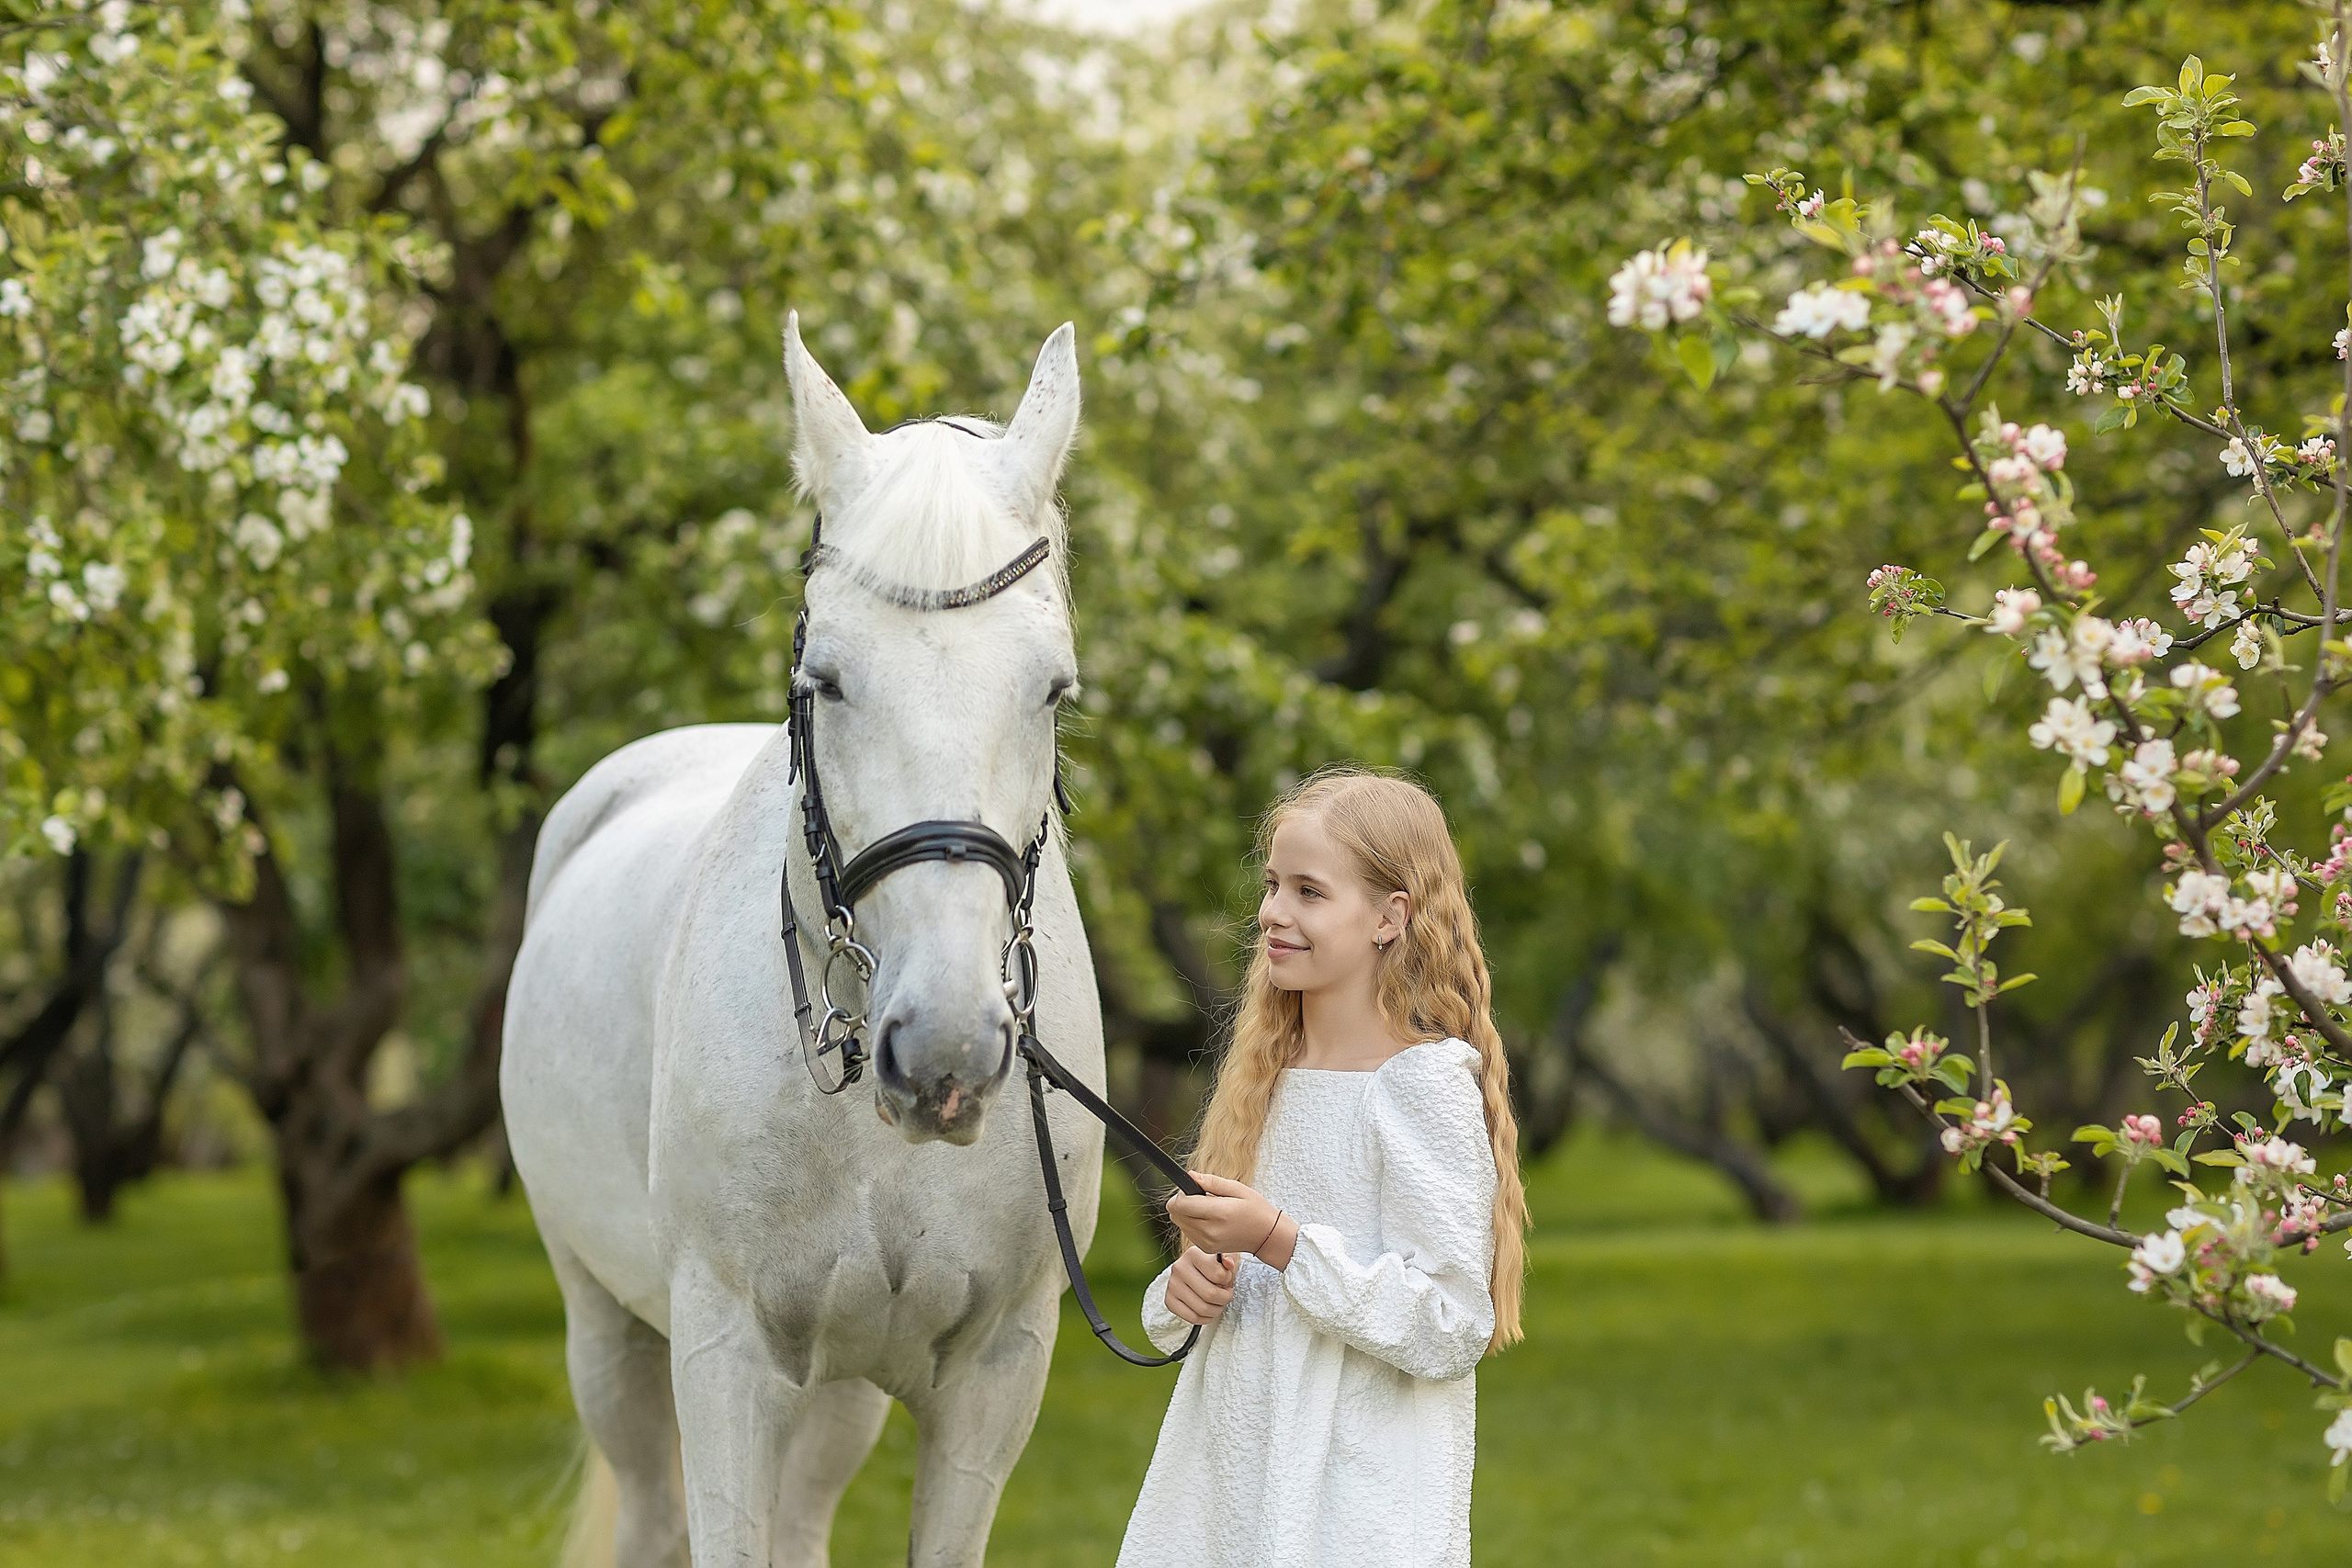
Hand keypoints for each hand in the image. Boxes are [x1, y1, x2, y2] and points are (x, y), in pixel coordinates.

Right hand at [1164, 1246, 1236, 1325]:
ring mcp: (1173, 1285)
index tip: (1227, 1279)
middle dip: (1224, 1298)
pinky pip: (1193, 1318)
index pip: (1218, 1274)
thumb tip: (1228, 1263)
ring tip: (1218, 1301)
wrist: (1195, 1268)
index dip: (1228, 1280)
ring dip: (1217, 1309)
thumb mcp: (1224, 1253)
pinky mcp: (1170, 1300)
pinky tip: (1208, 1309)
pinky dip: (1205, 1318)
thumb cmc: (1212, 1263)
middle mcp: (1179, 1268)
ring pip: (1202, 1309)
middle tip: (1226, 1294)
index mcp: (1193, 1254)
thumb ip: (1229, 1257)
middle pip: (1210, 1294)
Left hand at [1167, 1172, 1298, 1268]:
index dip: (1182, 1193)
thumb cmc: (1255, 1209)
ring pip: (1179, 1223)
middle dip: (1184, 1202)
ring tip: (1209, 1210)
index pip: (1180, 1204)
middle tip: (1203, 1198)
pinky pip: (1187, 1231)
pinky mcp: (1205, 1248)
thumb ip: (1212, 1182)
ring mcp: (1206, 1242)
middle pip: (1176, 1214)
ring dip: (1187, 1213)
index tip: (1194, 1189)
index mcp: (1219, 1213)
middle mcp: (1210, 1231)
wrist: (1267, 1235)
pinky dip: (1192, 1223)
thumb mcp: (1238, 1188)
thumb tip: (1190, 1175)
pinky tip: (1209, 1220)